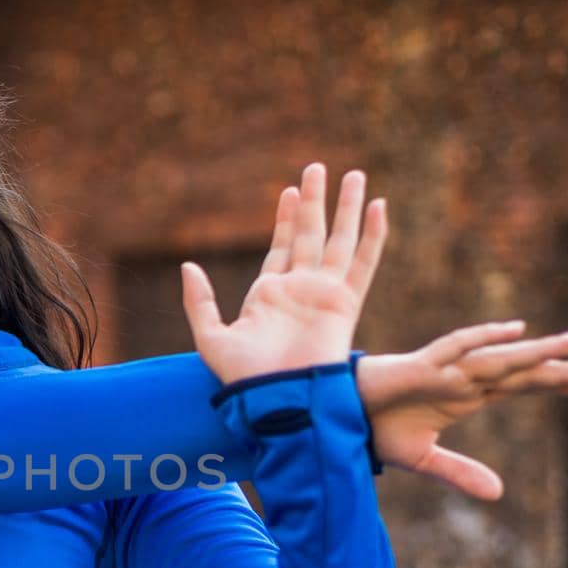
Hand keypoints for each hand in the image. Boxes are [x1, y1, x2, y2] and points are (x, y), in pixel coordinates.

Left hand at [182, 163, 385, 382]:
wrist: (278, 399)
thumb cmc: (244, 378)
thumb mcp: (210, 336)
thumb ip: (199, 301)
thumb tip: (188, 266)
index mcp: (269, 295)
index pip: (281, 247)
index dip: (285, 219)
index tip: (287, 191)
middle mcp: (299, 290)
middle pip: (310, 235)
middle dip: (313, 202)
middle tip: (315, 168)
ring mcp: (324, 294)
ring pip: (340, 241)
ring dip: (347, 208)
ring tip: (355, 175)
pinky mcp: (346, 303)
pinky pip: (363, 263)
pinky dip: (373, 236)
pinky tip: (380, 207)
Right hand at [355, 322, 567, 499]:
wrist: (339, 416)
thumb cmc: (377, 430)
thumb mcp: (425, 459)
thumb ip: (461, 473)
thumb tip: (499, 495)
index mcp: (467, 398)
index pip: (520, 388)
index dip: (554, 384)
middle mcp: (463, 381)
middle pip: (520, 373)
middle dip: (559, 370)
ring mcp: (445, 370)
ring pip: (498, 359)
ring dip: (534, 352)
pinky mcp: (421, 366)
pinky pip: (456, 347)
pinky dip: (482, 338)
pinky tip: (513, 330)